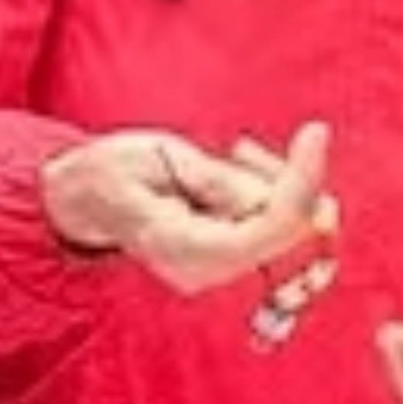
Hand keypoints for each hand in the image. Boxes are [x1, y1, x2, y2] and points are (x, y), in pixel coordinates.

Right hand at [38, 122, 332, 292]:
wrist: (86, 197)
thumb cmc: (111, 173)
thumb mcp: (156, 161)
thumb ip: (219, 182)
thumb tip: (282, 199)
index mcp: (185, 251)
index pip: (272, 227)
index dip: (302, 180)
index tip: (315, 131)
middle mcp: (210, 272)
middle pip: (292, 226)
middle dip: (286, 178)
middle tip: (241, 150)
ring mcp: (224, 270)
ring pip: (295, 223)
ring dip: (277, 180)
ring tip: (233, 156)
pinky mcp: (236, 256)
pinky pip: (283, 223)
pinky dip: (274, 189)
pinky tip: (238, 169)